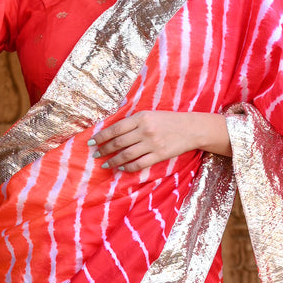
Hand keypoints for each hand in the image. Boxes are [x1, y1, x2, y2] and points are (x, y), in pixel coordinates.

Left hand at [91, 111, 230, 171]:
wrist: (191, 128)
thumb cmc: (168, 120)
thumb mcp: (150, 114)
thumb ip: (133, 122)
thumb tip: (112, 132)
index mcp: (141, 117)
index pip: (115, 128)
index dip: (101, 137)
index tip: (91, 142)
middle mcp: (145, 130)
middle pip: (118, 143)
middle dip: (104, 150)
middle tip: (96, 155)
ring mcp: (152, 144)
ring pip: (126, 155)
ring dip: (113, 161)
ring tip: (105, 165)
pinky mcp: (159, 155)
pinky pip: (139, 164)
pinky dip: (128, 167)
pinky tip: (121, 168)